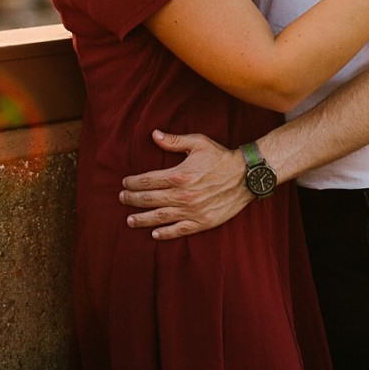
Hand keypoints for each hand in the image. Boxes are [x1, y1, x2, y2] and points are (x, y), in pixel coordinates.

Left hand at [119, 131, 252, 239]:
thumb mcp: (198, 143)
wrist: (246, 176)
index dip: (133, 183)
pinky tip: (154, 234)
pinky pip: (179, 230)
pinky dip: (165, 233)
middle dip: (132, 199)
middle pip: (149, 199)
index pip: (147, 180)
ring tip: (129, 220)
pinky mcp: (201, 222)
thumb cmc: (221, 157)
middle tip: (122, 199)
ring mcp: (191, 211)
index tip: (125, 183)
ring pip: (159, 217)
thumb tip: (153, 135)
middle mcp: (182, 195)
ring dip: (142, 219)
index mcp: (178, 175)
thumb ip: (174, 141)